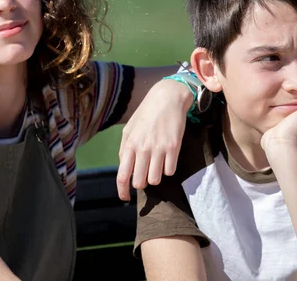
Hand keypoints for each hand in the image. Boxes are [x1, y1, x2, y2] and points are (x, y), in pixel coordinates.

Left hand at [116, 79, 191, 200]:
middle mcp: (143, 148)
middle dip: (141, 183)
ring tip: (156, 165)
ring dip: (155, 177)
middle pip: (140, 182)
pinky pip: (170, 171)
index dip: (122, 191)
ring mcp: (159, 149)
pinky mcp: (174, 148)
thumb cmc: (146, 114)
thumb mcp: (129, 129)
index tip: (125, 198)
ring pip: (155, 180)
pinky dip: (167, 169)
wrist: (167, 98)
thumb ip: (124, 149)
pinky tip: (167, 159)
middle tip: (144, 175)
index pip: (122, 176)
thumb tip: (124, 167)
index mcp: (129, 144)